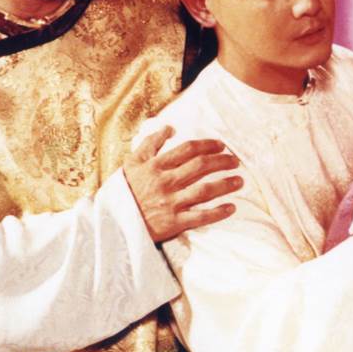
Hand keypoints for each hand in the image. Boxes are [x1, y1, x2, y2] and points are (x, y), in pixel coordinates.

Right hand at [124, 125, 241, 242]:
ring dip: (225, 184)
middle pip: (200, 167)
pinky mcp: (173, 223)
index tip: (221, 145)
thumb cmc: (125, 190)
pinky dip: (217, 213)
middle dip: (221, 161)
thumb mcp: (132, 162)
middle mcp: (165, 182)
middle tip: (235, 161)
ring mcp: (170, 203)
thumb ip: (151, 143)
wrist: (112, 223)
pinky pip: (200, 217)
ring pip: (204, 190)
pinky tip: (231, 208)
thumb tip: (171, 128)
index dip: (207, 145)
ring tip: (240, 181)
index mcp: (155, 166)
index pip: (188, 150)